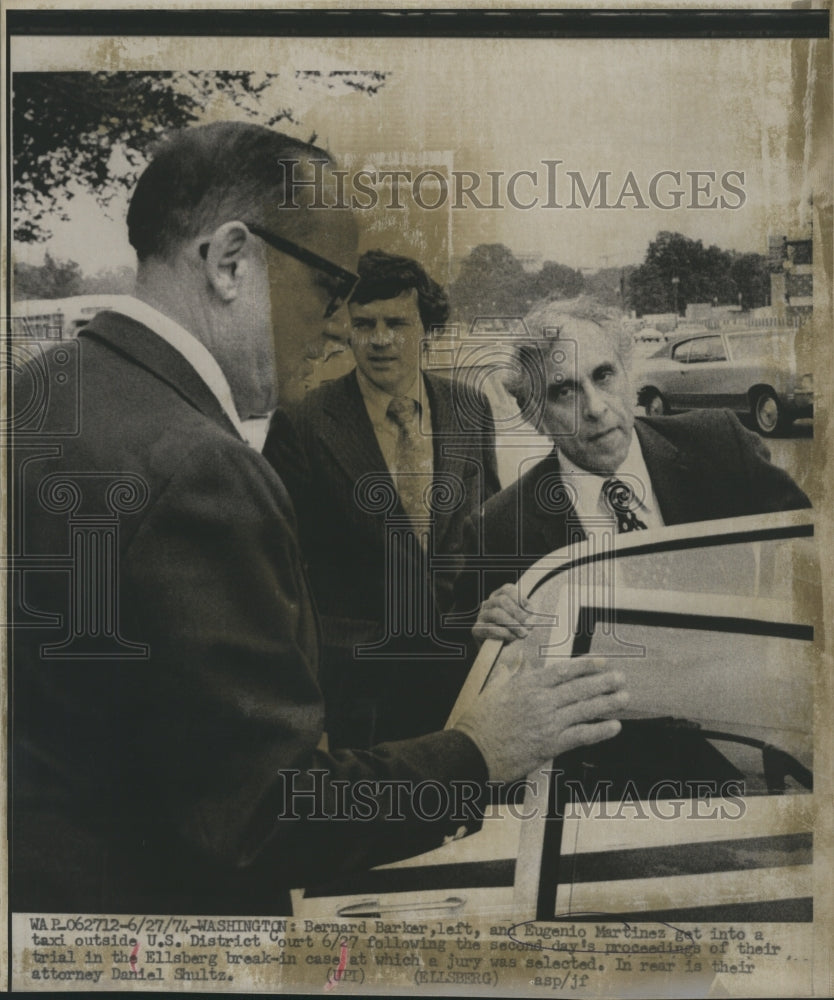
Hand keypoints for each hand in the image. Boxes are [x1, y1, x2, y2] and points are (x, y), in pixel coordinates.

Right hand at [453, 655, 626, 783]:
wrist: (472, 750)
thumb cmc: (480, 721)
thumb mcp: (494, 688)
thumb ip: (510, 672)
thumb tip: (520, 657)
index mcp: (527, 684)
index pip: (564, 671)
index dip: (586, 666)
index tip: (602, 662)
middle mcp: (541, 700)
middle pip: (579, 688)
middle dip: (603, 682)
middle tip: (620, 678)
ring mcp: (547, 722)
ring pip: (585, 709)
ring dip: (608, 703)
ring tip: (624, 698)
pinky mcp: (550, 744)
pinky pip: (582, 735)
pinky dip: (600, 731)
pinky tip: (614, 726)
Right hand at [472, 583, 532, 644]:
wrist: (500, 652)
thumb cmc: (513, 632)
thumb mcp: (522, 621)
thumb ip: (527, 615)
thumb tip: (531, 618)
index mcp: (498, 597)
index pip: (507, 589)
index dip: (520, 599)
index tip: (531, 611)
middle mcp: (488, 604)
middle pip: (502, 600)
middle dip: (517, 613)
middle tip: (528, 625)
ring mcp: (481, 616)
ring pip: (496, 613)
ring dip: (513, 624)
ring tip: (522, 634)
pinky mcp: (476, 630)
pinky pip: (489, 628)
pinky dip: (503, 633)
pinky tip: (511, 637)